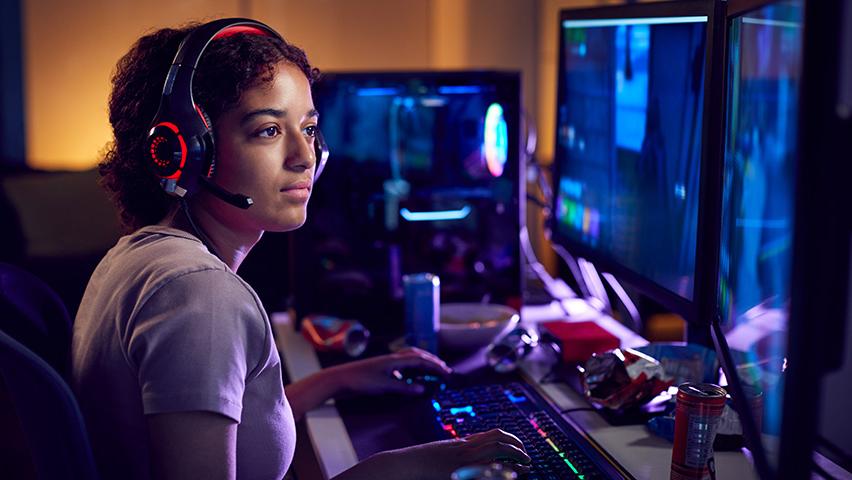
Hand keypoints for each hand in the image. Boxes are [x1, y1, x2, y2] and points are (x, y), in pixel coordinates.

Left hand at [331, 347, 451, 395]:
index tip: (446, 373)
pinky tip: (411, 378)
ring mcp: (386, 363)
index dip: (435, 366)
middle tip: (444, 370)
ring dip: (422, 363)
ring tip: (432, 371)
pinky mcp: (381, 369)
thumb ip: (403, 387)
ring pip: (409, 359)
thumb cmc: (360, 381)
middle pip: (417, 356)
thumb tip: (421, 389)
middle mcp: (392, 359)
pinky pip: (401, 366)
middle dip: (432, 362)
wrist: (339, 379)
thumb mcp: (384, 386)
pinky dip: (411, 369)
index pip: (420, 360)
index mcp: (394, 360)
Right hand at [337, 429, 530, 479]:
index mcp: (462, 443)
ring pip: (496, 452)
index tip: (519, 446)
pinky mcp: (457, 473)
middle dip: (517, 448)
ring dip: (515, 457)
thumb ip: (459, 446)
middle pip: (498, 441)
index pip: (493, 434)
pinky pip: (484, 470)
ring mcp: (462, 461)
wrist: (403, 465)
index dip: (510, 439)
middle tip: (527, 457)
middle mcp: (464, 449)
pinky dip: (500, 471)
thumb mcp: (442, 449)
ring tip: (526, 465)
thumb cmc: (420, 460)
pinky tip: (511, 475)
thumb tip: (472, 442)